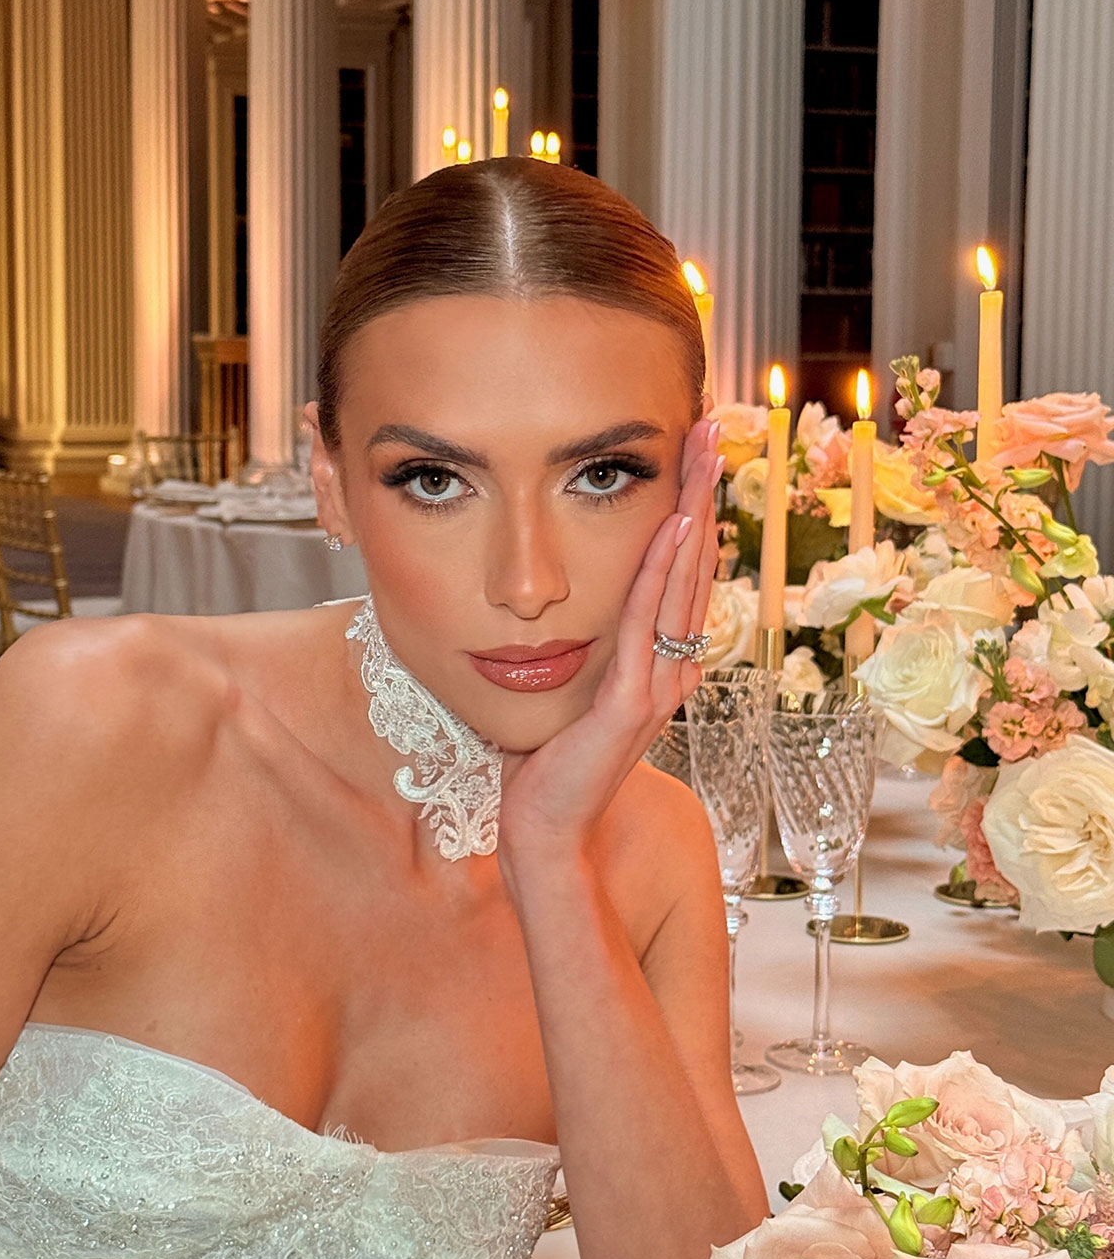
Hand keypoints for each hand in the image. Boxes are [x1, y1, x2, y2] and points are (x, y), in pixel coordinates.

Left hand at [498, 417, 722, 869]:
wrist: (545, 832)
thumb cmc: (548, 765)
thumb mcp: (571, 691)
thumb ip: (584, 651)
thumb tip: (567, 607)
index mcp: (661, 666)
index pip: (682, 574)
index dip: (694, 509)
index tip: (695, 453)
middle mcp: (671, 671)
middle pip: (695, 565)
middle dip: (703, 491)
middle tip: (713, 426)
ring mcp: (658, 688)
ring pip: (681, 584)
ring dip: (693, 514)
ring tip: (702, 456)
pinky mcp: (631, 705)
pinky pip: (647, 625)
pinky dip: (660, 574)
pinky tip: (672, 528)